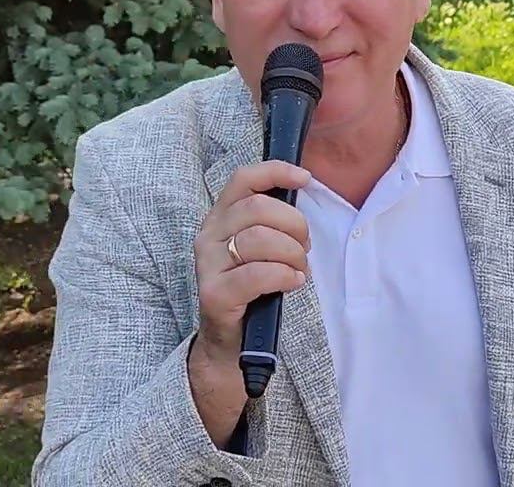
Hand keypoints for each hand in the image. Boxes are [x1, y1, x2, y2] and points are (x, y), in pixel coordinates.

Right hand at [193, 161, 311, 363]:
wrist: (228, 341)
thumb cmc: (251, 288)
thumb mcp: (260, 247)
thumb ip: (272, 221)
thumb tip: (302, 193)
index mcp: (220, 217)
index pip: (243, 179)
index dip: (275, 172)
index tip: (305, 178)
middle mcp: (208, 235)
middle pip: (258, 207)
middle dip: (294, 224)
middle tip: (305, 247)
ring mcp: (208, 265)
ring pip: (259, 239)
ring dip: (292, 253)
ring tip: (298, 269)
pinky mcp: (214, 293)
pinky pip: (257, 274)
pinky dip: (283, 275)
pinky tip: (292, 282)